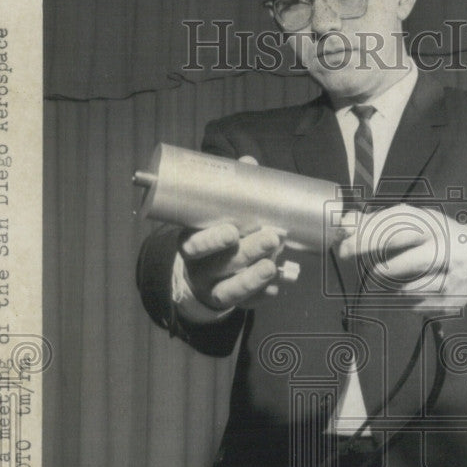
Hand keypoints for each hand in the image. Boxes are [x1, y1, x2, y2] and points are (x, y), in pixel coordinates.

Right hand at [180, 157, 283, 309]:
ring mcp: (212, 289)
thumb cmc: (213, 234)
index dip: (211, 241)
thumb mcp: (216, 214)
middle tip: (272, 238)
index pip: (194, 245)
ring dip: (254, 278)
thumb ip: (231, 192)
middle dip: (248, 252)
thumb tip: (248, 163)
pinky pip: (245, 304)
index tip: (231, 232)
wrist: (201, 275)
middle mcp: (199, 268)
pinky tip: (276, 288)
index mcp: (190, 243)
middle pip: (220, 265)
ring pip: (230, 289)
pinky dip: (260, 296)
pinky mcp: (227, 303)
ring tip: (274, 266)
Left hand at [337, 205, 466, 309]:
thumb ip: (382, 223)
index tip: (343, 240)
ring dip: (385, 282)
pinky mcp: (449, 303)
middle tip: (347, 254)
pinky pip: (412, 304)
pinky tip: (406, 287)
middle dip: (369, 259)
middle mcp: (445, 252)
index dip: (366, 235)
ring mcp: (449, 281)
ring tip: (382, 272)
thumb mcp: (420, 223)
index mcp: (436, 226)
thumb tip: (346, 222)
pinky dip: (400, 297)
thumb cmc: (445, 239)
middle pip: (402, 262)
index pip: (397, 229)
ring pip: (403, 289)